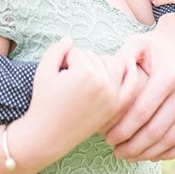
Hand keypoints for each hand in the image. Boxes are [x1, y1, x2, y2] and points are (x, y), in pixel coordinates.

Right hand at [19, 37, 122, 158]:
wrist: (49, 134)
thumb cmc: (43, 101)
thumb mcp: (43, 70)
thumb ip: (56, 49)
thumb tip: (70, 40)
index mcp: (86, 73)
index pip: (77, 52)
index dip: (63, 61)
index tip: (56, 76)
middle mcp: (104, 84)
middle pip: (95, 57)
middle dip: (79, 63)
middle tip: (67, 80)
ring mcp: (113, 96)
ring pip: (113, 64)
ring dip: (100, 64)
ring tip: (83, 76)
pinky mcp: (116, 107)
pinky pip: (130, 85)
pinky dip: (131, 72)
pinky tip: (129, 62)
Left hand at [104, 16, 174, 160]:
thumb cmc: (152, 45)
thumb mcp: (135, 44)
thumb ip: (120, 61)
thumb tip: (104, 82)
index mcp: (169, 77)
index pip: (142, 112)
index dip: (123, 129)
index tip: (107, 138)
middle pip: (158, 130)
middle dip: (134, 145)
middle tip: (115, 152)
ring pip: (173, 139)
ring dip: (149, 153)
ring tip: (129, 156)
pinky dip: (168, 152)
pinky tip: (150, 155)